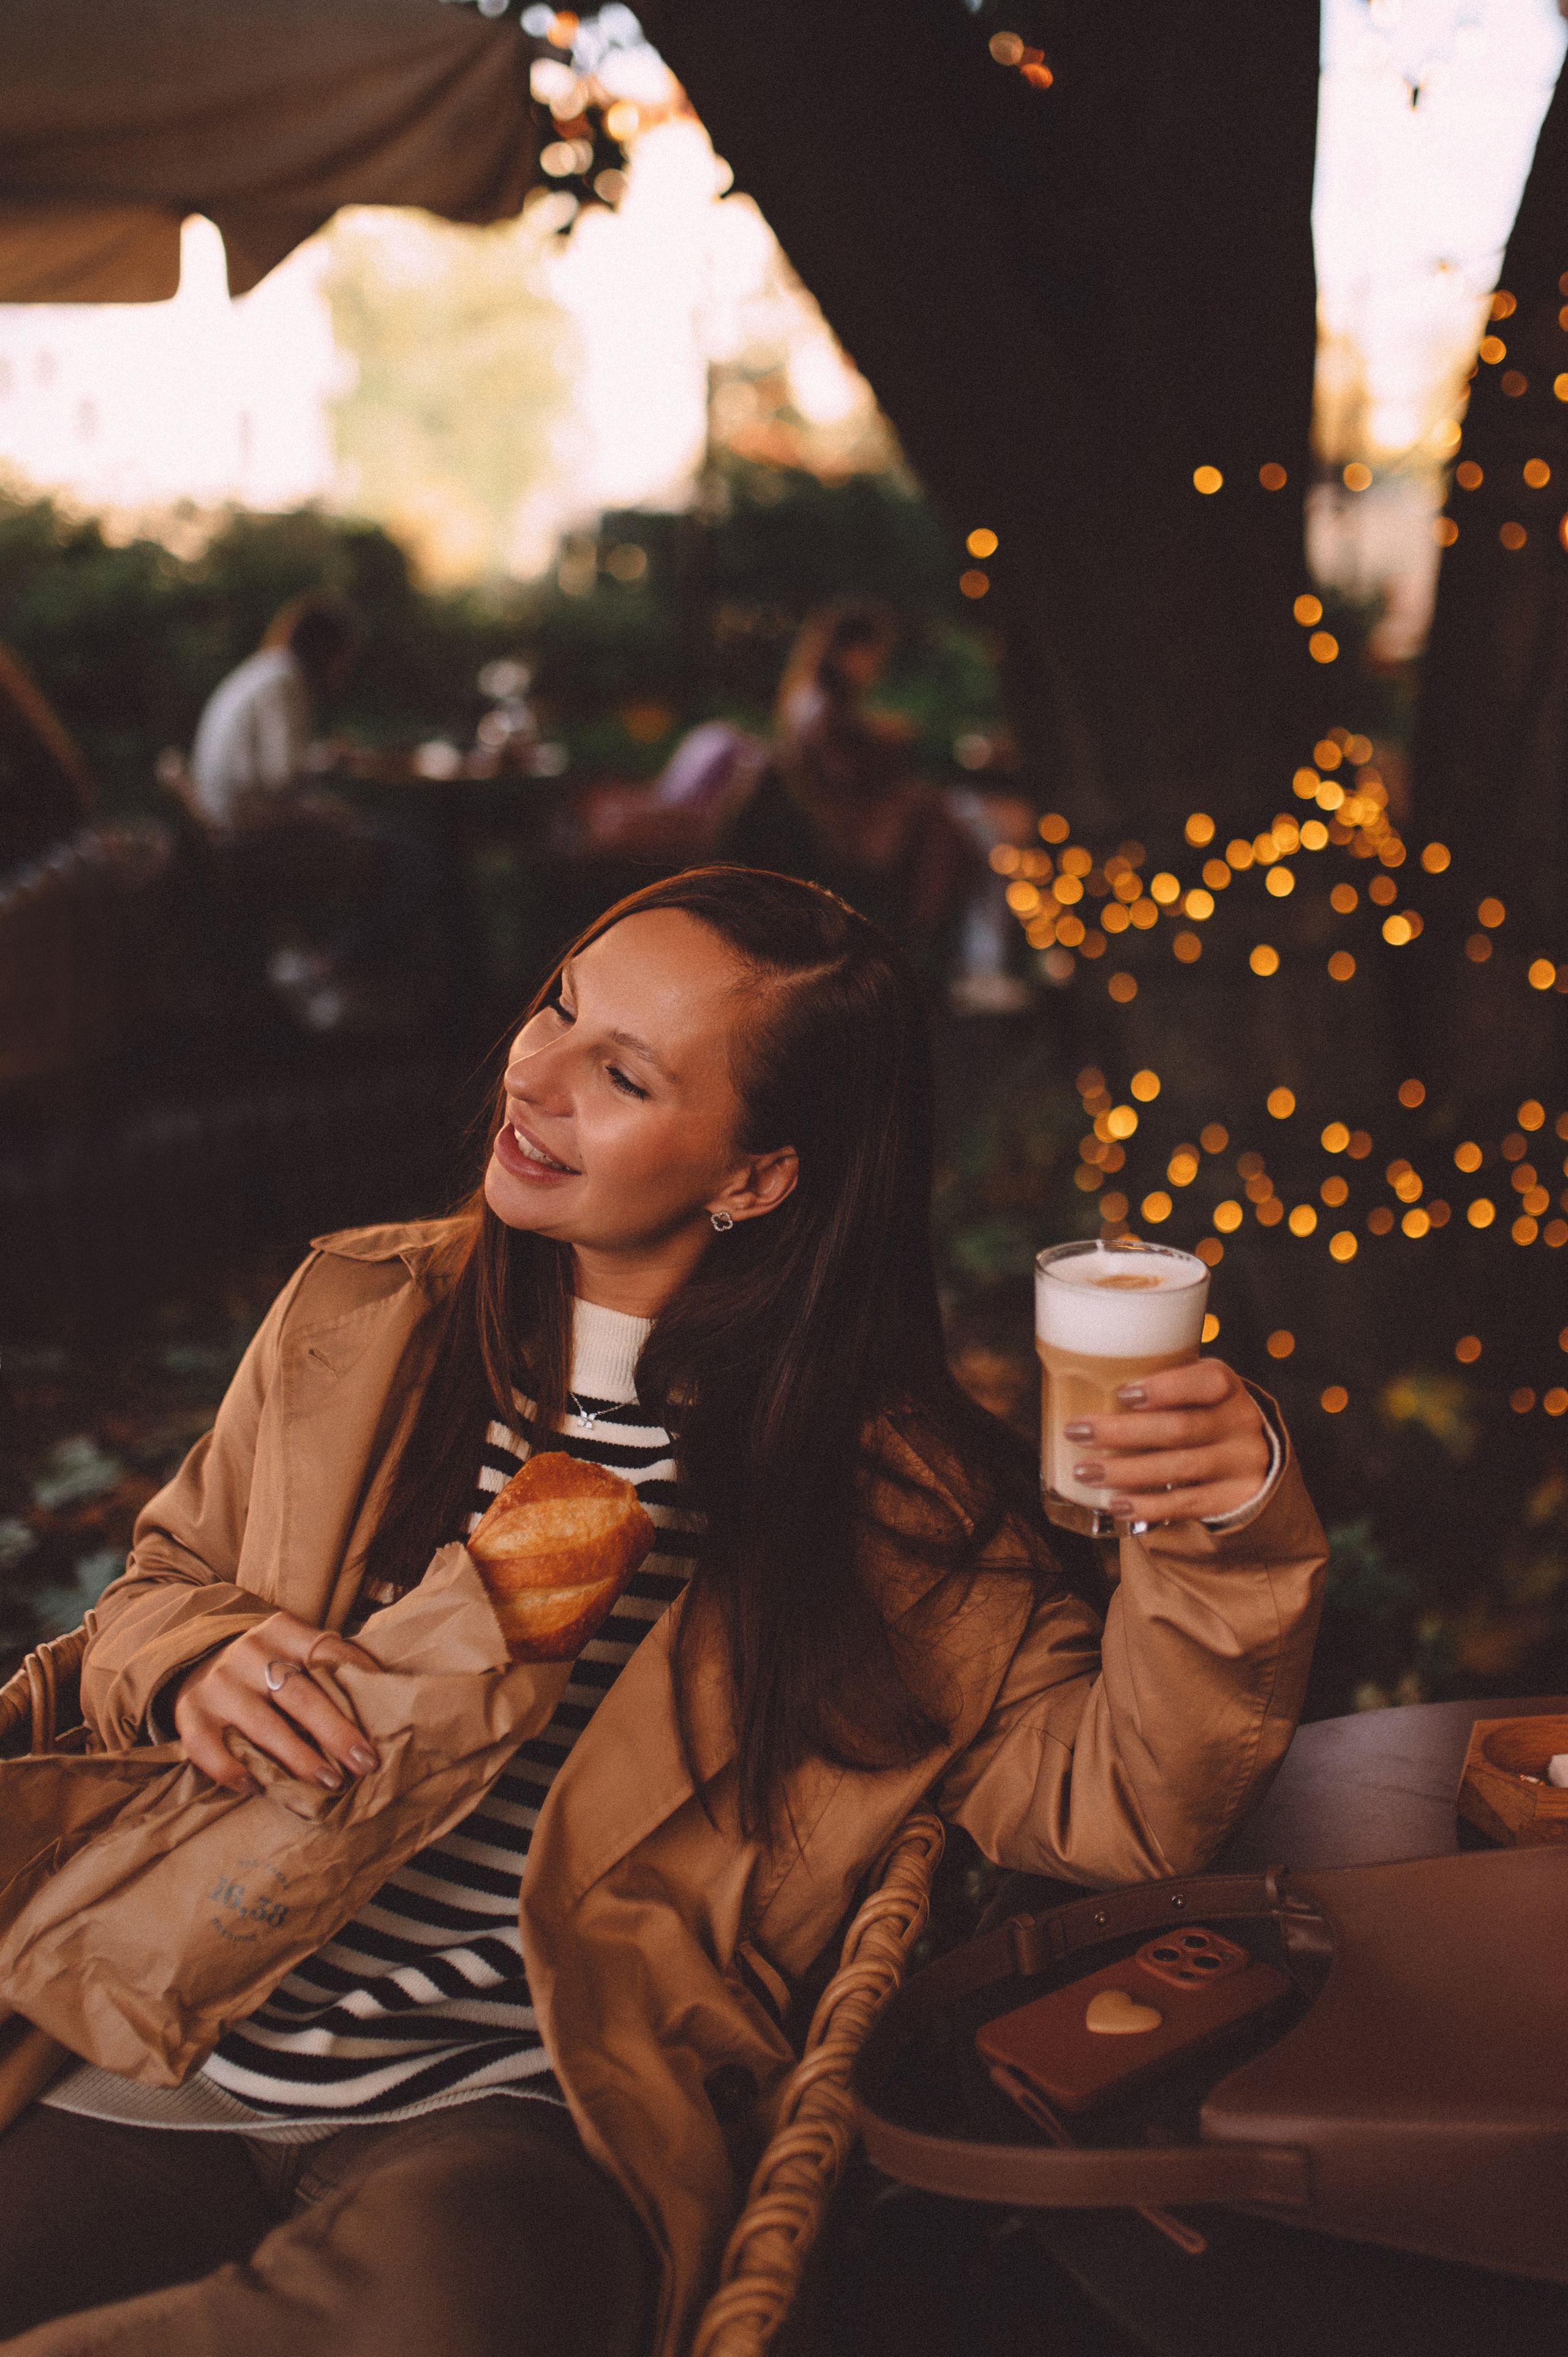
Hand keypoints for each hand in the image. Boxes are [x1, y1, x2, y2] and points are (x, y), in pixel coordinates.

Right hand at [173, 1611, 382, 1795]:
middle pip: (301, 1695)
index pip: (329, 1653)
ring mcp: (218, 1685)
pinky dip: (236, 1772)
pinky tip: (259, 1787)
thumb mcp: (295, 1650)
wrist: (195, 1659)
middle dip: (337, 1732)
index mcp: (282, 1631)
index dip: (360, 1684)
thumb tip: (386, 1695)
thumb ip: (329, 1667)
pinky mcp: (190, 1714)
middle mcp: (248, 1653)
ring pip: (264, 1727)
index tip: (387, 1719)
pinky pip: (212, 1751)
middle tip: (365, 1763)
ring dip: (300, 1760)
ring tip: (330, 1782)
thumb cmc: (265, 1665)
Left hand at [1063, 1359, 1270, 1527]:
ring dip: (1126, 1471)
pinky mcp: (1232, 1498)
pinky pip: (1185, 1504)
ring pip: (1179, 1468)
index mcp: (1225, 1386)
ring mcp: (1240, 1463)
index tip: (1122, 1393)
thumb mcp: (1193, 1389)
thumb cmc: (1203, 1412)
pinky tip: (1116, 1504)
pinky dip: (1147, 1506)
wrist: (1252, 1454)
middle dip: (1122, 1431)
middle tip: (1078, 1431)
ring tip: (1085, 1471)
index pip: (1207, 1382)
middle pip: (1180, 1428)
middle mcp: (1239, 1423)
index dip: (1165, 1388)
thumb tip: (1083, 1383)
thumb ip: (1157, 1386)